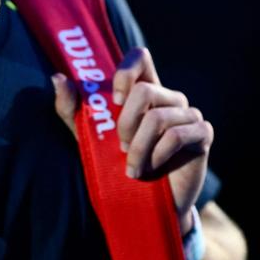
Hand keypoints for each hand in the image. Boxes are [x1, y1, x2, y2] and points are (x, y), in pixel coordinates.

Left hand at [51, 47, 213, 234]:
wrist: (145, 202)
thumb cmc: (115, 163)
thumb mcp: (87, 136)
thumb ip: (71, 108)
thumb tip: (56, 77)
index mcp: (143, 89)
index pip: (140, 57)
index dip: (126, 71)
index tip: (115, 99)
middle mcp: (168, 96)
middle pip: (145, 90)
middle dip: (125, 123)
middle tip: (120, 147)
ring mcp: (188, 113)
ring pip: (157, 117)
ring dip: (138, 148)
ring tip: (133, 167)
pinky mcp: (202, 133)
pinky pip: (176, 135)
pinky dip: (156, 156)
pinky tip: (150, 169)